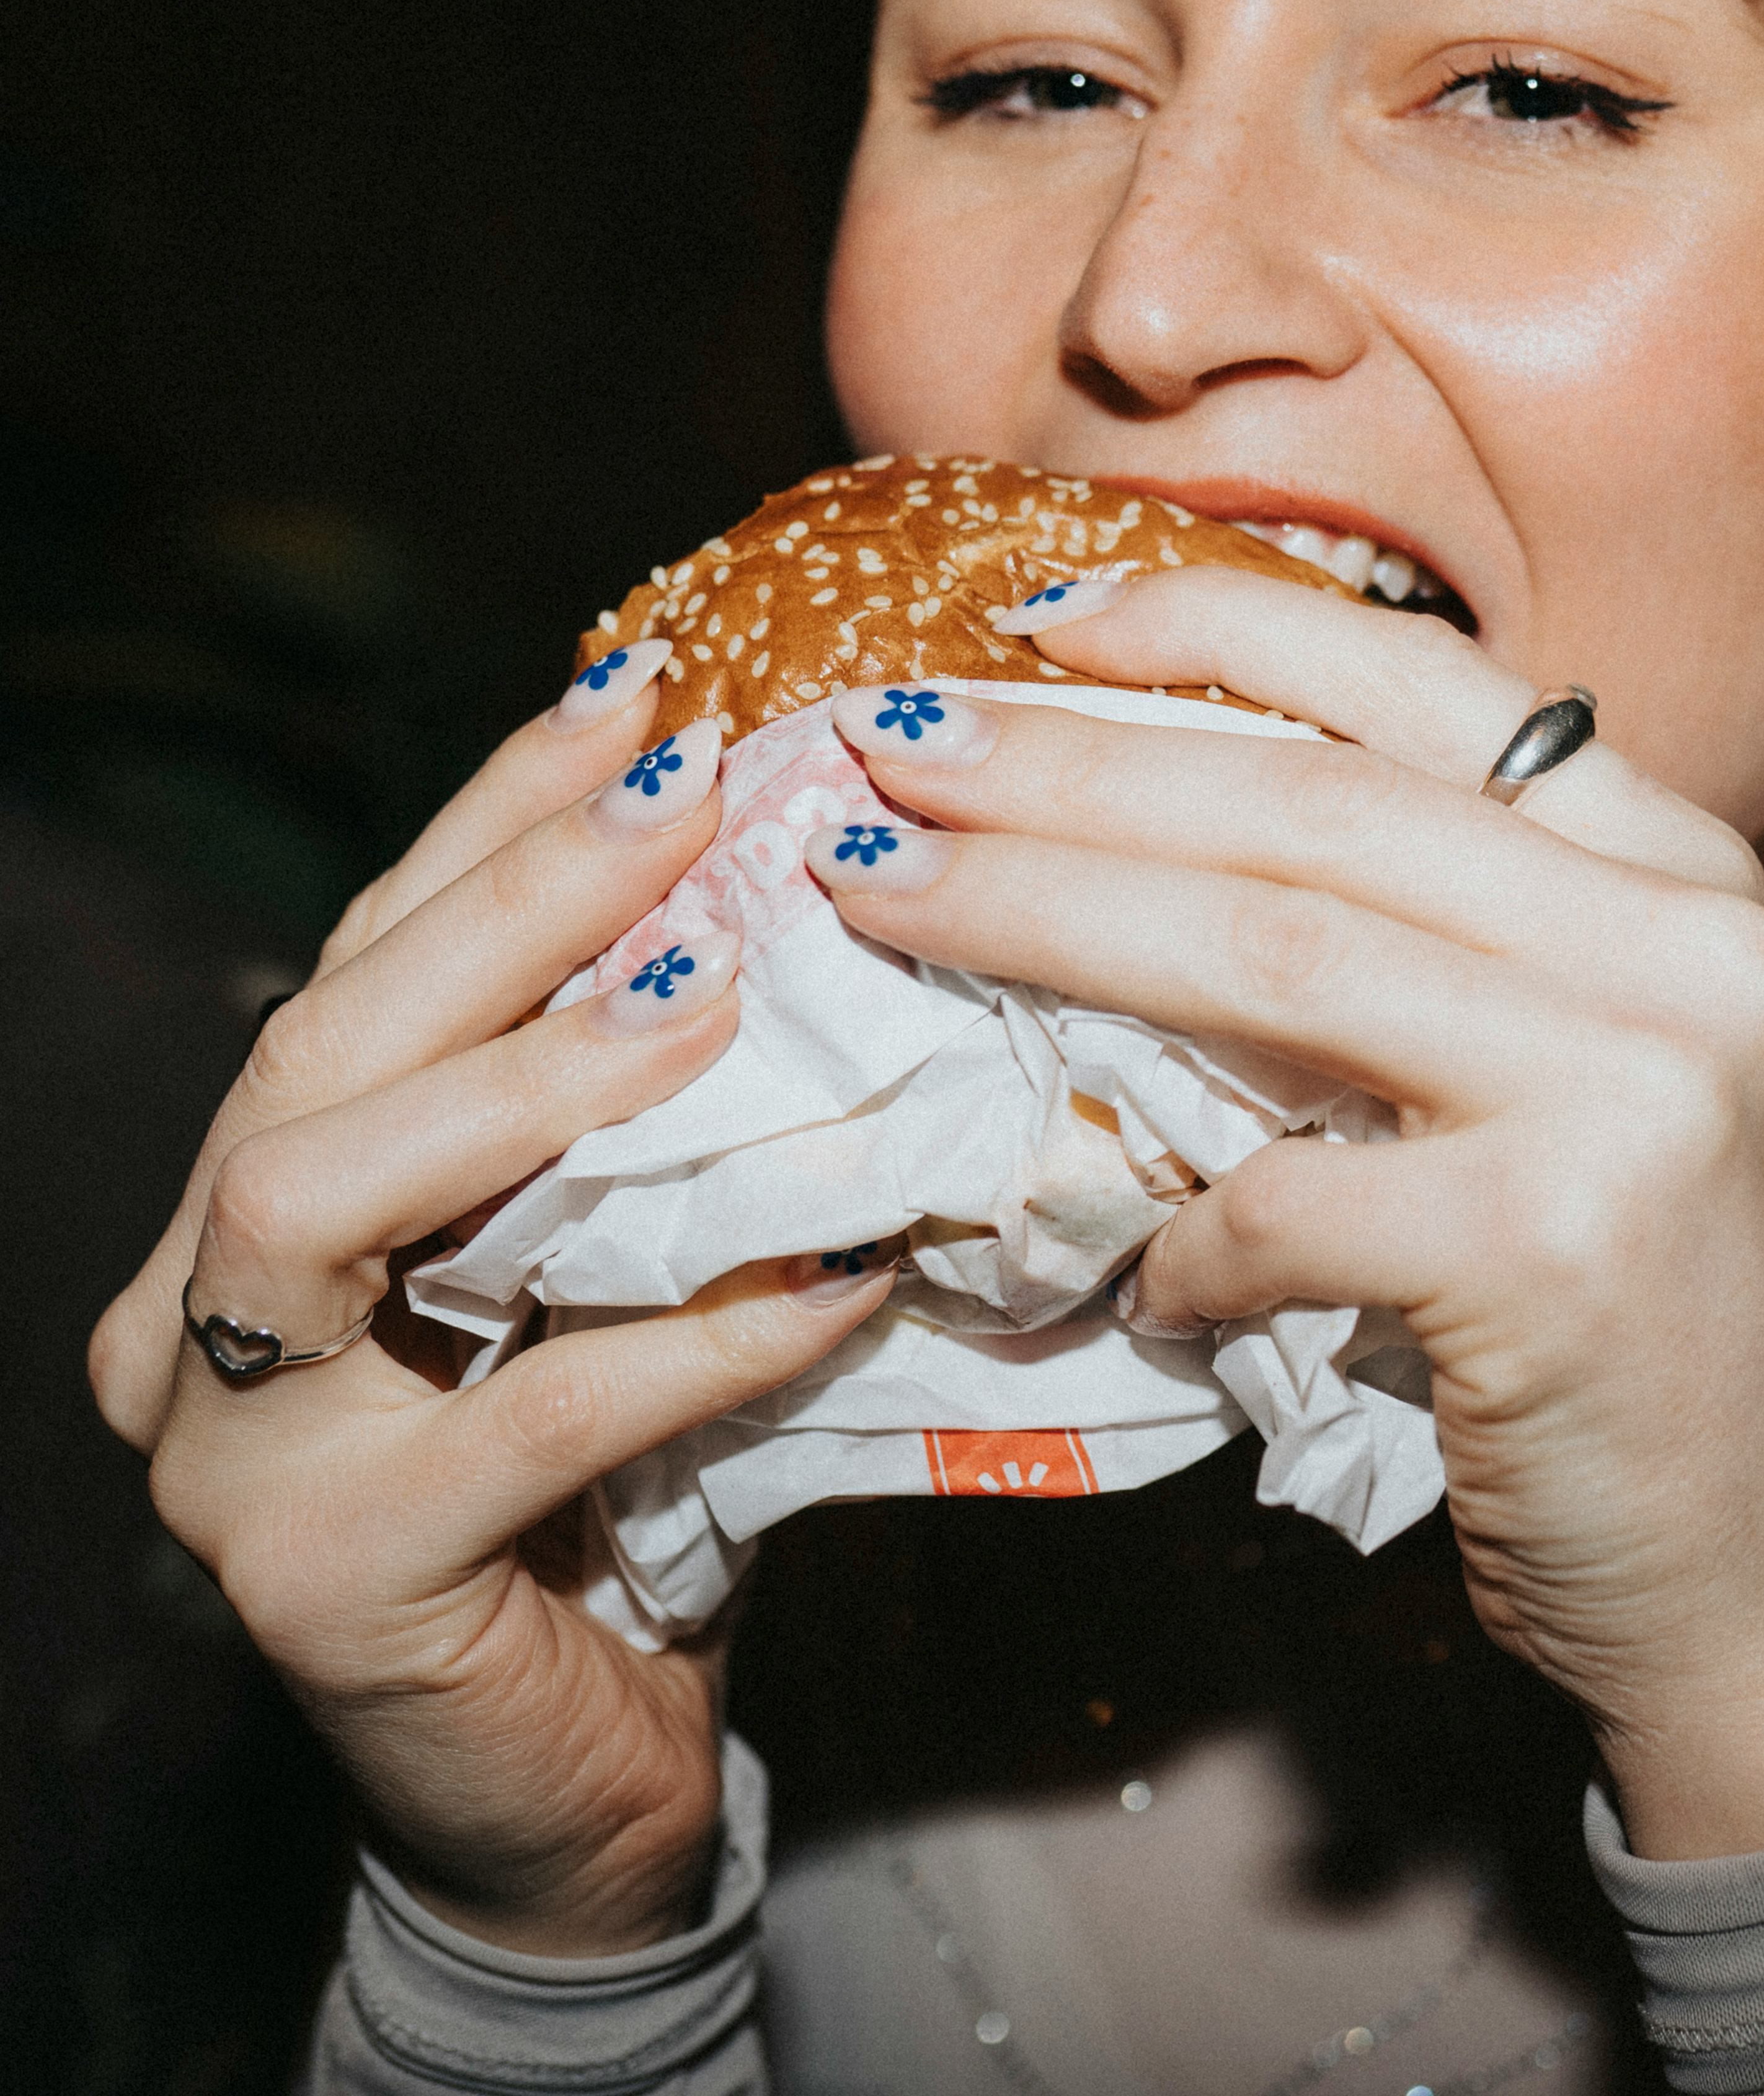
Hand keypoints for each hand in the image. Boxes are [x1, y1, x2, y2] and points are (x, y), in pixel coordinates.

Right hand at [89, 661, 890, 1953]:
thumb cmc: (624, 1509)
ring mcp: (232, 1456)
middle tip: (685, 793)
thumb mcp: (622, 1280)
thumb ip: (652, 1135)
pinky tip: (838, 1277)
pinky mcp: (323, 1586)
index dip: (493, 827)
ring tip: (706, 992)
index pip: (361, 969)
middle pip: (321, 1045)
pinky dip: (697, 1335)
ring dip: (522, 1078)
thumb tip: (802, 912)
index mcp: (253, 1215)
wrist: (588, 1792)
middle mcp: (195, 1316)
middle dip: (504, 902)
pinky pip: (528, 1415)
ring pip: (317, 1193)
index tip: (639, 700)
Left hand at [809, 569, 1763, 1857]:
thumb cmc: (1655, 1332)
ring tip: (887, 893)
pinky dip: (1179, 1237)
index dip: (1225, 625)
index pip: (1436, 688)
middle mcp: (1683, 949)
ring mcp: (1637, 1090)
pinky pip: (1288, 1202)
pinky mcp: (1558, 1249)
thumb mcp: (1586, 1087)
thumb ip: (1443, 962)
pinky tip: (1137, 1280)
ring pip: (1276, 956)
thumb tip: (1152, 863)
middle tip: (887, 740)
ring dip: (1045, 915)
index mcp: (1685, 877)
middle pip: (1316, 809)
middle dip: (1071, 762)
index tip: (1046, 609)